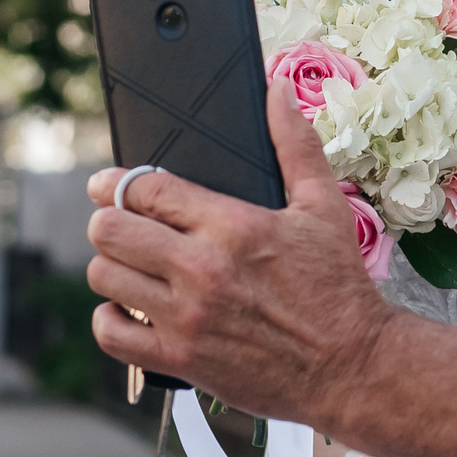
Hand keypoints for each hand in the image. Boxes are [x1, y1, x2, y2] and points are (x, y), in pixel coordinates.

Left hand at [83, 80, 390, 426]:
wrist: (353, 366)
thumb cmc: (339, 287)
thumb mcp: (325, 207)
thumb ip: (295, 144)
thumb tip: (278, 90)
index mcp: (233, 225)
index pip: (144, 188)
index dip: (116, 181)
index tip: (110, 184)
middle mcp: (202, 269)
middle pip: (108, 229)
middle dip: (108, 220)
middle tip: (121, 224)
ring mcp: (187, 317)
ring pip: (104, 276)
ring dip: (111, 266)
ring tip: (133, 265)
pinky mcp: (181, 359)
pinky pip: (111, 333)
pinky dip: (111, 319)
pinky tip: (132, 308)